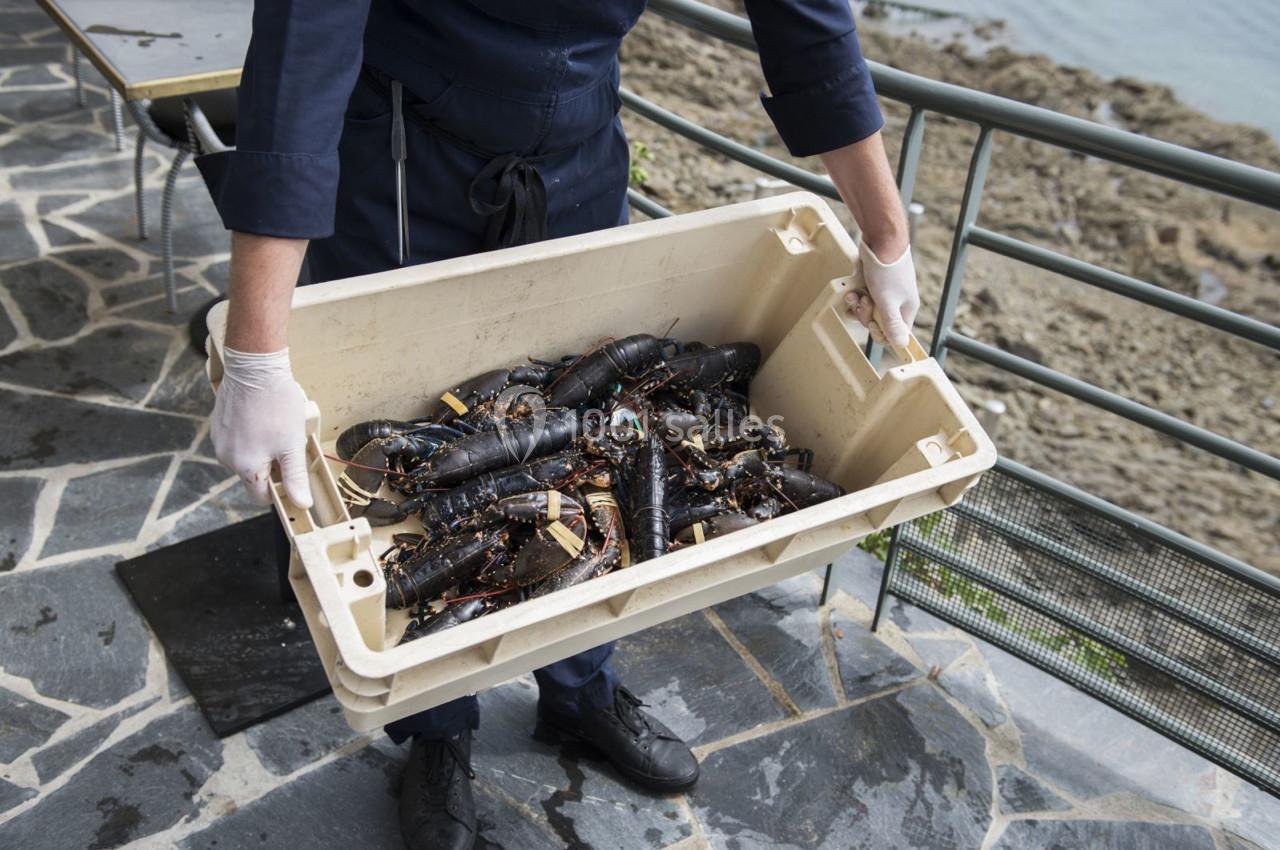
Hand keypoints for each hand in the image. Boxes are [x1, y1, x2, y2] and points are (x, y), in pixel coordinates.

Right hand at [211, 346, 312, 507]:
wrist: (256, 368)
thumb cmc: (276, 405)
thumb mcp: (292, 444)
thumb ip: (294, 477)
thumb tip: (300, 504)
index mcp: (245, 467)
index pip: (259, 496)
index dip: (278, 491)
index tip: (291, 478)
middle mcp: (226, 457)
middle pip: (252, 475)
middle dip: (271, 467)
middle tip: (287, 445)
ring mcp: (219, 440)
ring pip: (244, 457)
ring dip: (261, 451)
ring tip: (275, 429)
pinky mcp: (218, 424)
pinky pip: (236, 440)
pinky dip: (250, 436)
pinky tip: (262, 419)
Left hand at [845, 243, 919, 348]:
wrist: (882, 238)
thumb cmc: (887, 270)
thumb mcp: (888, 302)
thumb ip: (893, 325)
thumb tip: (902, 346)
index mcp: (906, 309)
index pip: (895, 334)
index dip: (880, 332)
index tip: (872, 323)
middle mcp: (897, 302)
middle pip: (878, 322)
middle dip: (866, 314)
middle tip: (864, 302)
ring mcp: (885, 292)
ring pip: (867, 310)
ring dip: (857, 305)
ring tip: (855, 294)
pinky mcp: (874, 283)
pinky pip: (863, 297)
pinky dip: (856, 295)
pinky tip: (852, 290)